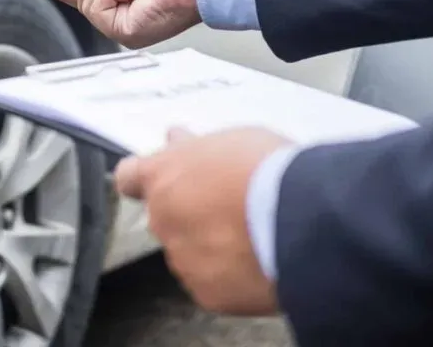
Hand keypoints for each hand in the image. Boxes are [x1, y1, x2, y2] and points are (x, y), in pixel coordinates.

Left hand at [114, 127, 292, 315]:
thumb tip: (179, 141)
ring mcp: (182, 259)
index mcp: (162, 177)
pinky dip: (229, 275)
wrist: (303, 221)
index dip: (143, 180)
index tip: (159, 180)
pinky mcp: (206, 293)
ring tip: (253, 236)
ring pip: (188, 252)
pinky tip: (256, 262)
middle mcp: (162, 219)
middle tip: (228, 207)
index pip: (129, 178)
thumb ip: (196, 147)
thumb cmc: (270, 172)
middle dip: (189, 212)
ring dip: (209, 245)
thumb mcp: (232, 139)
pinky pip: (211, 282)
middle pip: (166, 216)